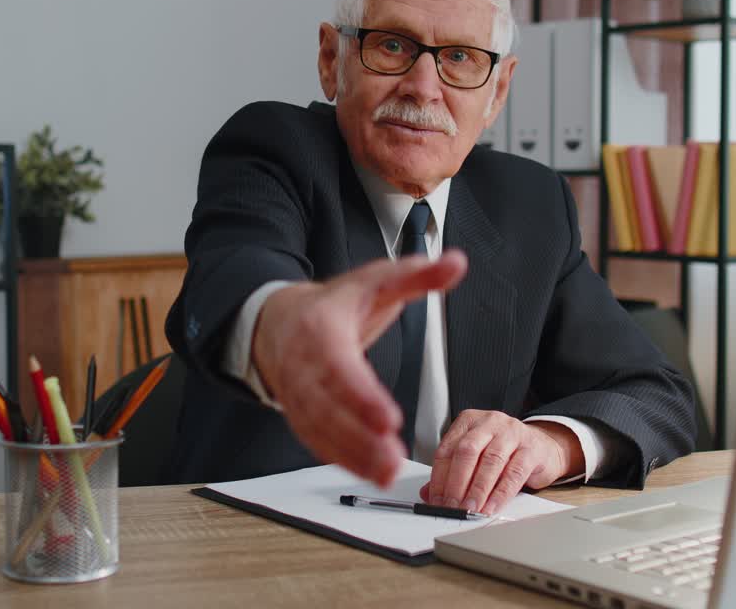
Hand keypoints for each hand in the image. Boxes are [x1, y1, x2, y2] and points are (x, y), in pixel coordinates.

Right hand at [252, 249, 467, 487]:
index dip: (360, 396)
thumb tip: (455, 263)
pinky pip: (316, 440)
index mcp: (321, 328)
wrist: (279, 321)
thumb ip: (416, 275)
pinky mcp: (299, 413)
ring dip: (352, 454)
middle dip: (359, 436)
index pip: (339, 366)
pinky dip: (341, 458)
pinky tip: (368, 472)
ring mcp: (298, 392)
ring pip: (320, 429)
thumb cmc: (333, 305)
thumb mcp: (374, 281)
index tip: (389, 418)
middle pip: (327, 406)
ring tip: (386, 472)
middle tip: (392, 458)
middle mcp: (303, 364)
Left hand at [420, 411, 583, 514]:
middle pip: (467, 452)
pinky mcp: (531, 448)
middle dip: (456, 483)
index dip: (439, 477)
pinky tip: (491, 506)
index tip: (435, 499)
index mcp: (469, 421)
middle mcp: (489, 422)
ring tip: (469, 508)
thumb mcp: (476, 457)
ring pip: (490, 462)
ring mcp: (512, 433)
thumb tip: (428, 494)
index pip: (447, 449)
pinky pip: (513, 473)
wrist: (543, 447)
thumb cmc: (504, 452)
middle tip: (451, 506)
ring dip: (477, 490)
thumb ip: (452, 472)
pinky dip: (500, 494)